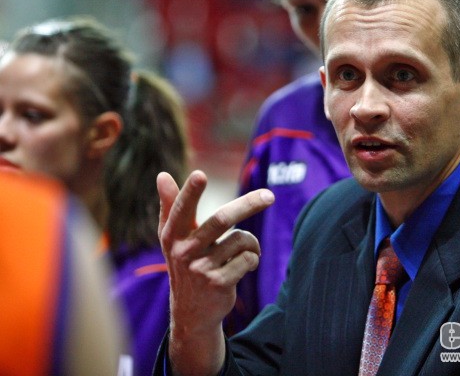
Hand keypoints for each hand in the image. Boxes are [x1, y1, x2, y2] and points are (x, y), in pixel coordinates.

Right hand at [157, 170, 273, 374]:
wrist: (191, 312)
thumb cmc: (185, 263)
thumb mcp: (172, 237)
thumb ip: (170, 205)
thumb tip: (161, 175)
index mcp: (172, 235)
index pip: (182, 209)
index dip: (191, 192)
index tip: (200, 175)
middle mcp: (184, 251)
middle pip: (221, 219)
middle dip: (248, 204)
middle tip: (270, 196)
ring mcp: (201, 269)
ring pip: (241, 240)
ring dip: (252, 243)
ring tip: (247, 250)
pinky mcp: (219, 284)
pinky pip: (248, 259)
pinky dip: (253, 259)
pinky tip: (246, 266)